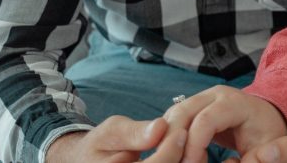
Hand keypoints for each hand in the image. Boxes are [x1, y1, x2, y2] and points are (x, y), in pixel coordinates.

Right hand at [45, 116, 184, 162]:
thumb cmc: (99, 146)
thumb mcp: (111, 132)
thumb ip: (134, 132)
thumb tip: (161, 126)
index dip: (169, 150)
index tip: (180, 131)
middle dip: (179, 157)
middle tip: (186, 138)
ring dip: (182, 161)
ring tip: (184, 146)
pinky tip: (180, 156)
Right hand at [165, 85, 286, 162]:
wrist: (268, 116)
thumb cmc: (268, 133)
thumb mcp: (267, 147)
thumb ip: (252, 159)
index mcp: (236, 102)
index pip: (206, 120)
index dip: (194, 144)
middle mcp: (215, 94)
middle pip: (183, 112)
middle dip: (174, 141)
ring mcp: (202, 97)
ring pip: (173, 114)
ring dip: (169, 139)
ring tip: (182, 160)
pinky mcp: (193, 106)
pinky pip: (173, 119)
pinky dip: (169, 136)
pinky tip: (180, 155)